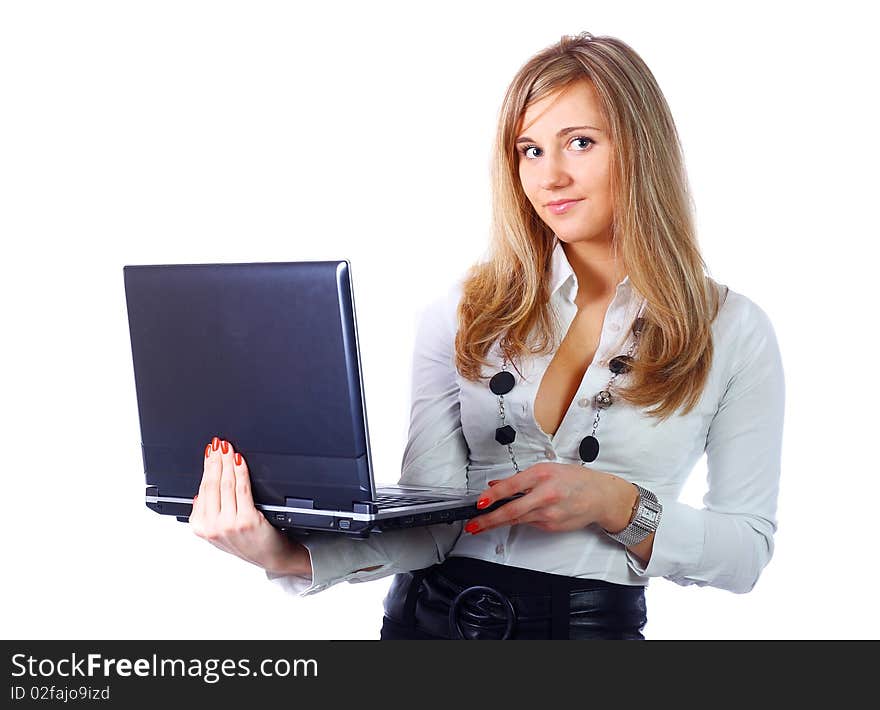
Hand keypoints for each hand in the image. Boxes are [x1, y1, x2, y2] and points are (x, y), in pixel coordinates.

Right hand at [190, 436, 310, 576]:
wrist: (272, 556)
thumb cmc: (249, 542)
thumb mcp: (219, 532)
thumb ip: (208, 514)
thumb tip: (201, 493)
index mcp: (202, 527)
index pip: (202, 489)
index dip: (207, 466)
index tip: (210, 451)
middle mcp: (213, 527)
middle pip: (212, 484)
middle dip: (215, 460)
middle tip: (218, 444)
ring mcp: (229, 524)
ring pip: (225, 484)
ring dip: (227, 462)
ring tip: (228, 449)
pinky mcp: (246, 520)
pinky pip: (241, 488)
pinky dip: (240, 471)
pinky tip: (240, 461)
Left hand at [463, 462, 631, 534]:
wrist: (601, 497)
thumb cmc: (575, 480)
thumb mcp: (547, 469)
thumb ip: (521, 479)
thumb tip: (496, 484)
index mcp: (542, 475)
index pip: (512, 486)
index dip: (493, 496)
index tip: (480, 502)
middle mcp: (545, 495)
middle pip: (512, 510)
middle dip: (488, 520)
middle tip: (473, 524)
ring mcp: (549, 514)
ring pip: (517, 520)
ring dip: (497, 523)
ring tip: (481, 525)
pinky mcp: (551, 526)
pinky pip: (530, 523)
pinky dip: (519, 520)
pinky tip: (514, 518)